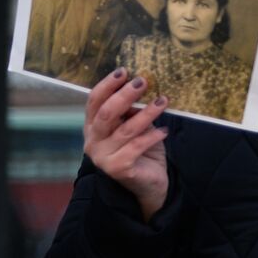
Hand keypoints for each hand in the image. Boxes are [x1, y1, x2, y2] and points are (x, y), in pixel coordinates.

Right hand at [84, 69, 169, 221]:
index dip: (107, 85)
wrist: (149, 185)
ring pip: (126, 129)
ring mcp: (103, 157)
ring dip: (147, 113)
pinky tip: (165, 130)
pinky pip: (137, 146)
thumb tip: (139, 88)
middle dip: (125, 94)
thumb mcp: (135, 127)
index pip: (94, 101)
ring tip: (162, 102)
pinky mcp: (118, 169)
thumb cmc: (142, 152)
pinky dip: (153, 136)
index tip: (124, 71)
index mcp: (93, 127)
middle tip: (143, 81)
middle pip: (107, 113)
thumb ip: (131, 112)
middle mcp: (93, 141)